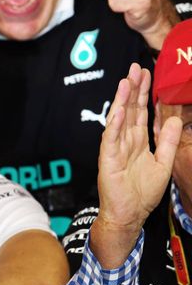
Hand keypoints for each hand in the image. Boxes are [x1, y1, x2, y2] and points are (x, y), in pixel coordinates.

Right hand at [90, 63, 180, 267]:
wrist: (129, 215)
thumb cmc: (142, 194)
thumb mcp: (164, 163)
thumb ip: (169, 142)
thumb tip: (176, 120)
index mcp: (138, 141)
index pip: (141, 112)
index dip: (144, 93)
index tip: (147, 73)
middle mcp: (126, 141)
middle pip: (129, 110)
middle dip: (132, 89)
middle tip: (135, 68)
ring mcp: (116, 149)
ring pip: (119, 120)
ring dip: (121, 101)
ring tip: (125, 83)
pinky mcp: (109, 160)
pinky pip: (111, 140)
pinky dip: (114, 126)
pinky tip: (118, 113)